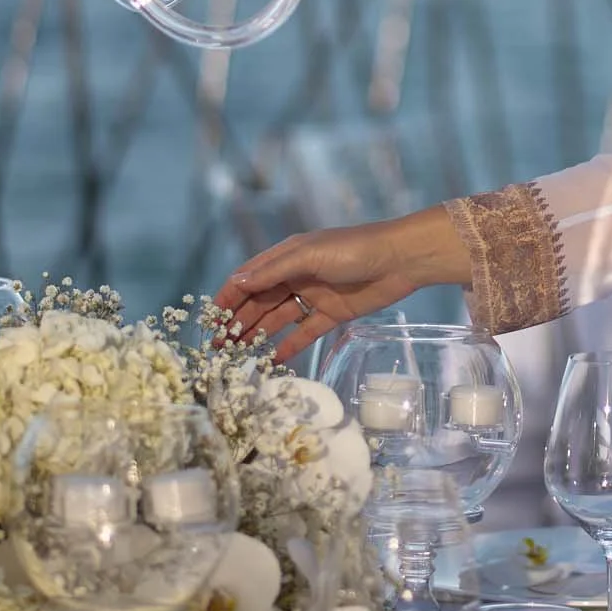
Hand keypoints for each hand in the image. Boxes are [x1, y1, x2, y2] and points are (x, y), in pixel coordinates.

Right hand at [212, 207, 469, 362]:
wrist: (401, 260)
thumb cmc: (354, 249)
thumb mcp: (310, 255)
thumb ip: (274, 270)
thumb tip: (238, 282)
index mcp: (287, 256)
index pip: (249, 279)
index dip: (228, 297)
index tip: (210, 320)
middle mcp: (296, 276)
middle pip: (259, 302)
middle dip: (238, 322)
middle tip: (219, 348)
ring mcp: (314, 296)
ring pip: (278, 319)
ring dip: (258, 335)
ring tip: (238, 356)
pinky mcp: (332, 314)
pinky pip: (304, 333)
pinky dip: (289, 346)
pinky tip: (273, 360)